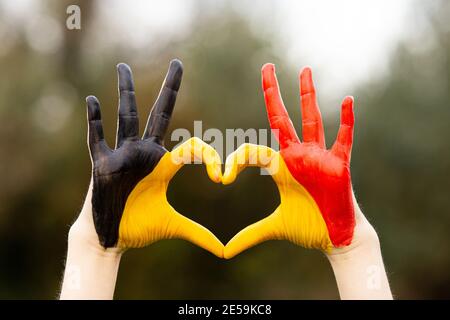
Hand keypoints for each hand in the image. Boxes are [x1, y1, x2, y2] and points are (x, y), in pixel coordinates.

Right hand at [71, 60, 222, 256]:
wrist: (110, 236)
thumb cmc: (139, 226)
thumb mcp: (172, 226)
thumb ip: (197, 233)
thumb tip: (223, 250)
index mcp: (163, 165)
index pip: (190, 147)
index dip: (207, 154)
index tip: (222, 175)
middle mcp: (144, 154)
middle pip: (158, 114)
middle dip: (169, 88)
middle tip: (178, 62)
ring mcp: (121, 156)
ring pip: (125, 117)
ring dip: (125, 91)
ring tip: (123, 66)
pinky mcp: (101, 164)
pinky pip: (96, 137)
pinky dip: (94, 120)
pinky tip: (93, 98)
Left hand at [223, 64, 372, 257]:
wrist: (335, 237)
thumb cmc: (307, 227)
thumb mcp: (274, 227)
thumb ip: (250, 234)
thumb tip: (224, 251)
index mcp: (281, 167)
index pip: (254, 151)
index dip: (236, 161)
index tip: (221, 177)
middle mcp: (298, 156)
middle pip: (282, 119)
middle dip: (273, 93)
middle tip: (266, 67)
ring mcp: (319, 157)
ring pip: (312, 120)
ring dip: (307, 95)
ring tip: (304, 70)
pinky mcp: (339, 164)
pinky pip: (344, 138)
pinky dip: (346, 120)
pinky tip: (346, 99)